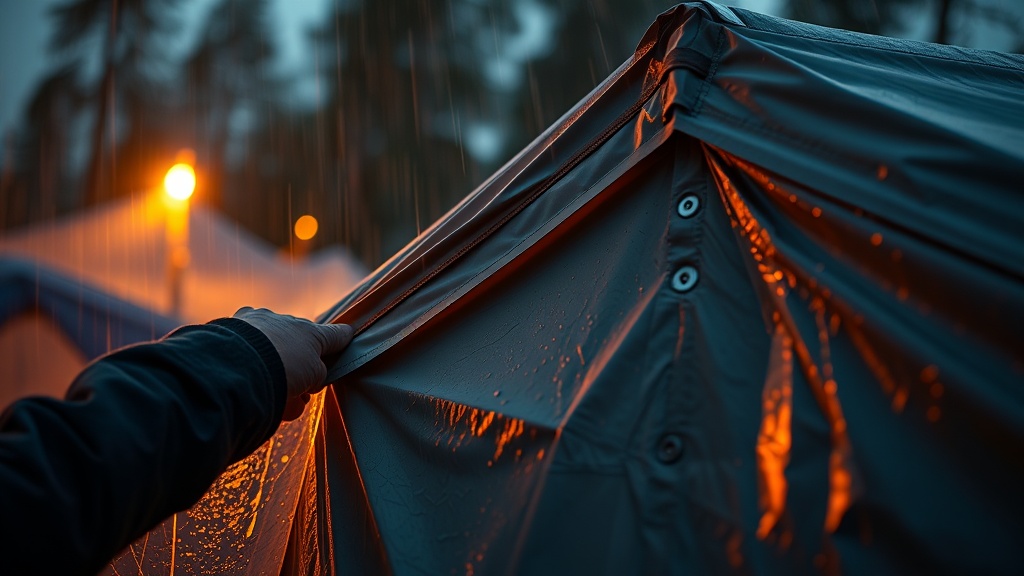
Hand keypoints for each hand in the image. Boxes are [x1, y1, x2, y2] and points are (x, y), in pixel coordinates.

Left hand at [232, 307, 353, 420]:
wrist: (239, 363)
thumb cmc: (283, 370)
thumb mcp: (312, 377)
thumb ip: (315, 375)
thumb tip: (307, 379)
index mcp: (311, 333)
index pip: (334, 334)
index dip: (342, 337)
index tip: (347, 335)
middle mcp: (287, 322)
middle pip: (299, 346)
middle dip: (298, 366)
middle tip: (295, 392)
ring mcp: (260, 321)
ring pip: (272, 345)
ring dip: (273, 365)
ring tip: (267, 391)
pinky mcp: (233, 326)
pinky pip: (248, 341)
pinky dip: (249, 356)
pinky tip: (245, 373)